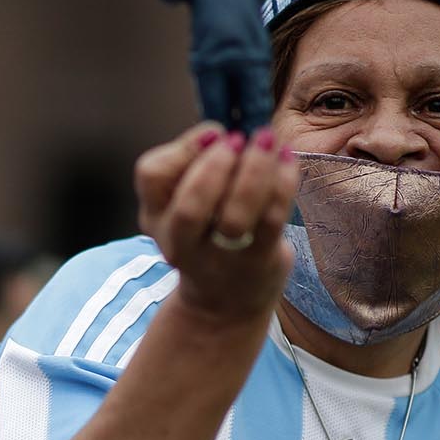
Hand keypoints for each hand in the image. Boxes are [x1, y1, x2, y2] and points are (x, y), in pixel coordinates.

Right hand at [134, 123, 298, 325]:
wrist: (223, 306)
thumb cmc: (206, 237)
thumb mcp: (182, 204)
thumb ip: (193, 165)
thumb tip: (221, 132)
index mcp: (156, 218)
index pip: (151, 176)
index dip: (181, 149)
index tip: (213, 133)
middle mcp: (180, 243)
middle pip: (189, 207)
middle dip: (215, 166)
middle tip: (237, 139)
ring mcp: (220, 257)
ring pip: (234, 217)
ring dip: (255, 172)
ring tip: (268, 142)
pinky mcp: (258, 261)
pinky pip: (272, 220)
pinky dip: (283, 184)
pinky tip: (288, 160)